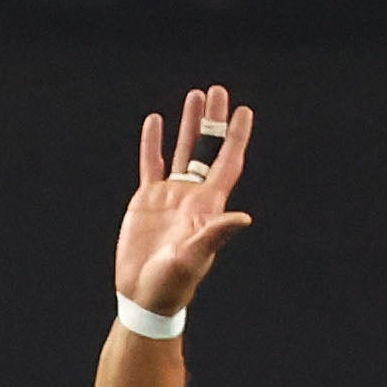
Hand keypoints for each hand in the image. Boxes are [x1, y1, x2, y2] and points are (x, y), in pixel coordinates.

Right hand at [117, 85, 255, 320]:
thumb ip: (215, 235)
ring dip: (188, 125)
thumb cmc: (173, 282)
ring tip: (194, 97)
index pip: (227, 161)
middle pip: (207, 148)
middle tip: (216, 92)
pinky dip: (152, 143)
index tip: (242, 111)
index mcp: (209, 204)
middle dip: (213, 120)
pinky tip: (154, 122)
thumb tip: (243, 219)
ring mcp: (170, 195)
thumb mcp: (194, 257)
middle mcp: (193, 193)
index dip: (236, 137)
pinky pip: (151, 164)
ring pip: (183, 150)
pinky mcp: (146, 201)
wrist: (144, 295)